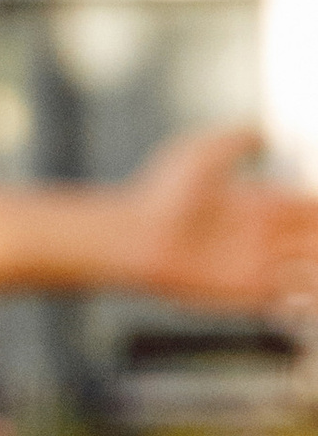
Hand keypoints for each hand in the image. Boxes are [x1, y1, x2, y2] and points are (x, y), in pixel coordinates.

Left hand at [122, 127, 317, 306]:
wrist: (135, 238)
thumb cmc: (162, 194)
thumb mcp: (201, 154)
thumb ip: (236, 141)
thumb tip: (264, 132)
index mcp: (258, 205)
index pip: (307, 208)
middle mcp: (262, 237)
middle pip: (313, 239)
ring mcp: (256, 266)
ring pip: (309, 271)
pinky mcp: (246, 294)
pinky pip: (287, 303)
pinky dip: (305, 303)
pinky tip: (311, 294)